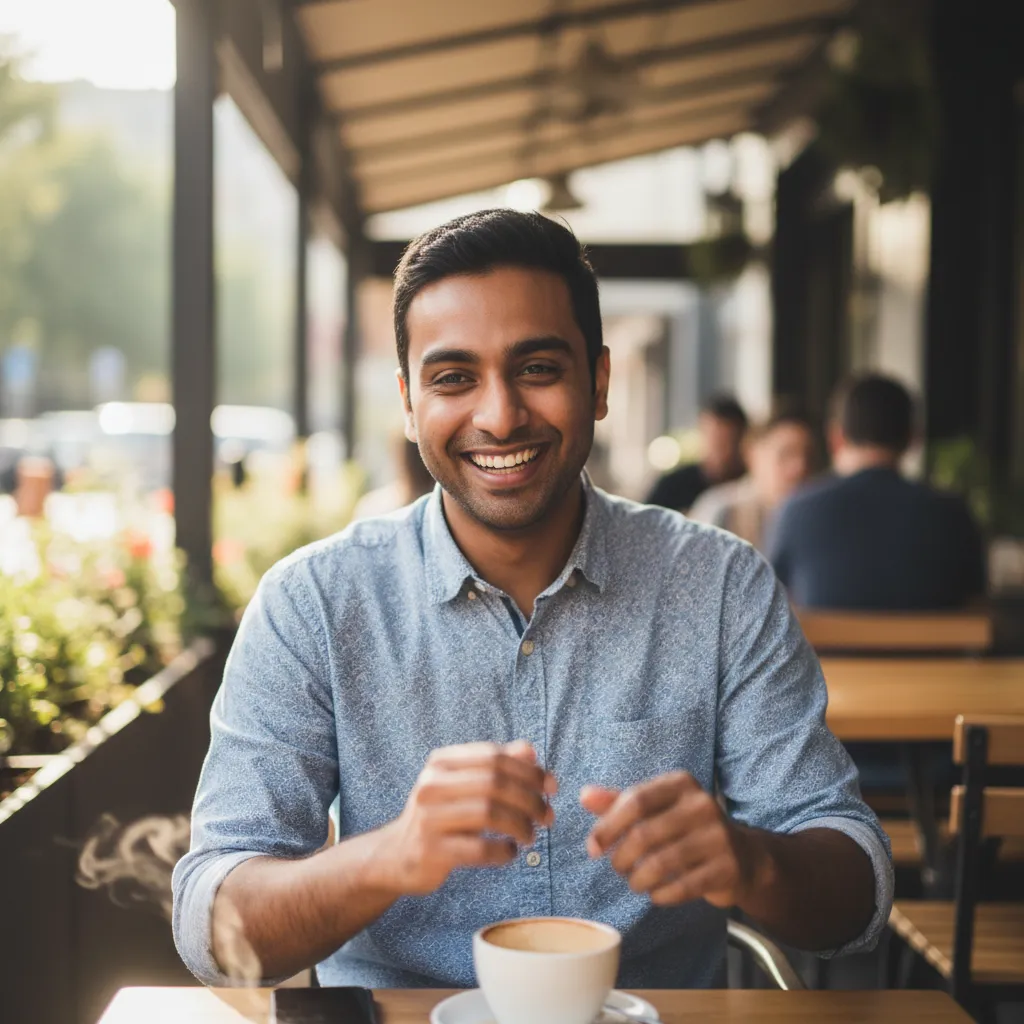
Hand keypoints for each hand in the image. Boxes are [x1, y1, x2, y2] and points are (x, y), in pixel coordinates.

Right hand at [375, 740, 556, 896]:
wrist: (396, 856)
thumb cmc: (441, 816)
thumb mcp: (463, 785)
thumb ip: (497, 765)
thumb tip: (531, 751)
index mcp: (441, 762)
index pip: (494, 757)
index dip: (529, 770)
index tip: (552, 787)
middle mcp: (431, 785)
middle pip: (494, 783)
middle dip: (530, 799)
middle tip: (548, 816)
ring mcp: (428, 818)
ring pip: (489, 813)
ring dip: (521, 825)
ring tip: (531, 835)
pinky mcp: (431, 851)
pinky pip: (479, 849)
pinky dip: (504, 851)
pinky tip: (510, 852)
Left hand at [580, 772, 764, 907]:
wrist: (743, 856)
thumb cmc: (686, 828)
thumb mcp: (656, 808)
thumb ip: (619, 802)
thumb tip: (584, 796)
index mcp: (681, 783)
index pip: (635, 800)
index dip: (608, 826)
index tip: (593, 847)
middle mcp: (702, 804)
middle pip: (644, 833)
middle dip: (621, 856)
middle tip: (616, 867)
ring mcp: (718, 837)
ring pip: (661, 863)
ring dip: (638, 879)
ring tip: (634, 881)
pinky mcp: (726, 868)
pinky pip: (683, 887)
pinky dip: (661, 895)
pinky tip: (655, 894)